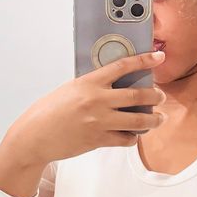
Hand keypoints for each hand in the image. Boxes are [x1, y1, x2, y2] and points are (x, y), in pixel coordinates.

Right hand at [8, 49, 167, 165]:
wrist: (34, 136)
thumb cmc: (48, 111)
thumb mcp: (70, 89)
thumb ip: (91, 86)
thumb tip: (112, 85)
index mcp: (89, 82)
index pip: (123, 66)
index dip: (144, 60)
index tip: (158, 56)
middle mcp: (97, 100)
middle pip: (138, 95)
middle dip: (156, 96)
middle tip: (161, 96)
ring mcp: (99, 121)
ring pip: (139, 120)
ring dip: (153, 119)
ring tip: (158, 118)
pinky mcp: (99, 140)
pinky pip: (126, 139)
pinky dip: (133, 137)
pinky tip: (133, 135)